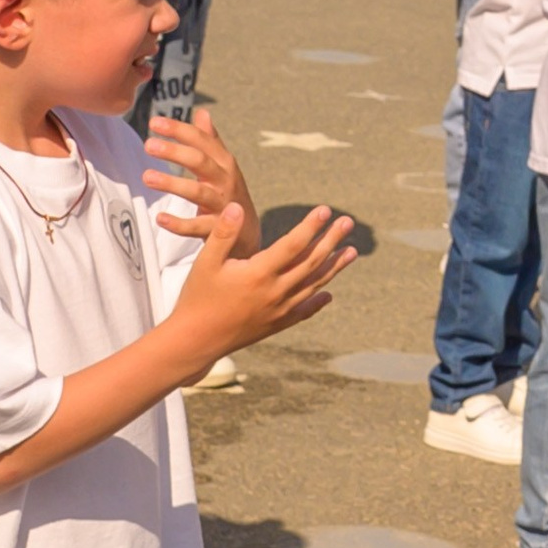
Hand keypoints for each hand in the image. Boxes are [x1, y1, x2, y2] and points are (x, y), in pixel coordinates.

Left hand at [144, 109, 247, 233]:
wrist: (246, 233)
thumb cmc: (228, 193)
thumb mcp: (223, 166)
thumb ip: (210, 140)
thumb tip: (202, 112)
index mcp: (224, 162)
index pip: (201, 140)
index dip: (179, 130)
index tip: (154, 122)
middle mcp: (225, 180)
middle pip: (200, 162)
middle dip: (175, 152)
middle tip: (148, 145)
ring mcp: (223, 205)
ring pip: (198, 192)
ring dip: (173, 183)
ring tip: (147, 177)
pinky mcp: (218, 230)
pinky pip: (197, 226)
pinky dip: (178, 224)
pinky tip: (160, 218)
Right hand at [157, 195, 360, 368]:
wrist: (195, 341)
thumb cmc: (197, 297)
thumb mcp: (206, 261)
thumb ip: (224, 233)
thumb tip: (238, 206)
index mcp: (259, 273)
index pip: (293, 244)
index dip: (310, 226)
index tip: (325, 210)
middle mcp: (275, 292)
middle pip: (312, 262)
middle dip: (331, 240)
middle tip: (348, 222)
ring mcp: (279, 311)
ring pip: (314, 285)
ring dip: (334, 267)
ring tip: (352, 251)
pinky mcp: (276, 325)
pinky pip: (304, 311)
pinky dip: (318, 301)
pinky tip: (329, 294)